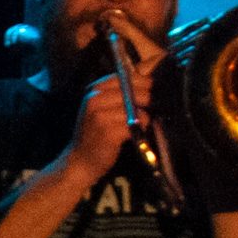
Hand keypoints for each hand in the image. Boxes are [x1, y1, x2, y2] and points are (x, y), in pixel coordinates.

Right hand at [65, 12, 155, 182]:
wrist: (80, 160)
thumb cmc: (96, 132)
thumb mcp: (101, 108)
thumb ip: (119, 94)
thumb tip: (150, 81)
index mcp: (94, 90)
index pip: (124, 77)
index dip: (143, 80)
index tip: (154, 85)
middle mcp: (95, 99)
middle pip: (132, 90)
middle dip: (148, 97)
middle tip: (156, 104)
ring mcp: (100, 116)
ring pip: (135, 108)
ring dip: (145, 116)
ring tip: (145, 122)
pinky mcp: (108, 132)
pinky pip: (134, 125)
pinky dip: (140, 128)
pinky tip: (138, 132)